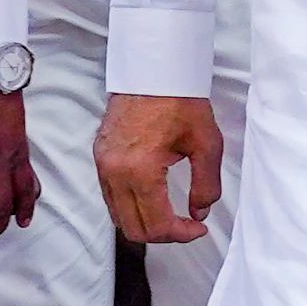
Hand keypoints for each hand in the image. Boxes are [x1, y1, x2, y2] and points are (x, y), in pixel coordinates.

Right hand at [99, 91, 222, 246]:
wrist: (152, 70)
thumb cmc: (179, 100)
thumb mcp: (206, 144)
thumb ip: (206, 185)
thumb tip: (199, 214)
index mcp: (140, 169)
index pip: (156, 225)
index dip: (181, 235)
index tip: (198, 228)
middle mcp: (115, 171)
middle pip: (133, 229)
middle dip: (163, 235)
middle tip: (186, 226)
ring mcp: (102, 164)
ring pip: (118, 216)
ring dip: (145, 223)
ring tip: (171, 215)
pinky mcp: (99, 157)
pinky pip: (110, 197)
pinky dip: (131, 207)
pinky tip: (153, 199)